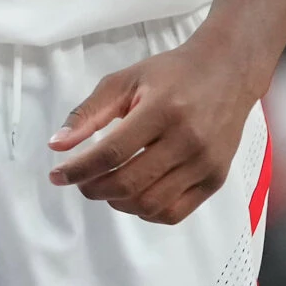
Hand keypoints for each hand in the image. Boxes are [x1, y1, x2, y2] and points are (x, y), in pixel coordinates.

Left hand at [48, 43, 261, 224]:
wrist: (228, 72)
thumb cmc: (173, 74)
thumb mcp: (126, 80)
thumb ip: (89, 112)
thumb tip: (57, 145)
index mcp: (162, 109)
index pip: (112, 152)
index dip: (79, 169)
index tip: (57, 175)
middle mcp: (187, 139)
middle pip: (128, 183)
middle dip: (94, 188)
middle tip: (82, 181)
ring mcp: (205, 163)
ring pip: (149, 204)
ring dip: (118, 203)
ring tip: (108, 187)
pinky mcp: (216, 178)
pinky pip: (173, 213)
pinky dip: (146, 211)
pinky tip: (135, 195)